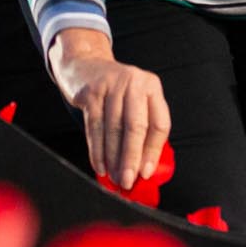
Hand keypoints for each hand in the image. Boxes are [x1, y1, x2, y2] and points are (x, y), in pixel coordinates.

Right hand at [48, 27, 170, 184]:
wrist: (85, 66)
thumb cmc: (116, 92)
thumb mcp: (136, 100)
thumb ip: (144, 128)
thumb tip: (143, 168)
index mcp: (152, 87)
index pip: (159, 123)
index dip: (153, 151)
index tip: (146, 173)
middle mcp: (134, 83)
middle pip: (135, 127)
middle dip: (131, 158)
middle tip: (128, 181)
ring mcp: (111, 86)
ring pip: (113, 130)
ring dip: (113, 159)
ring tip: (114, 178)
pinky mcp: (90, 93)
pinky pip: (94, 128)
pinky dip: (97, 151)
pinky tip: (100, 166)